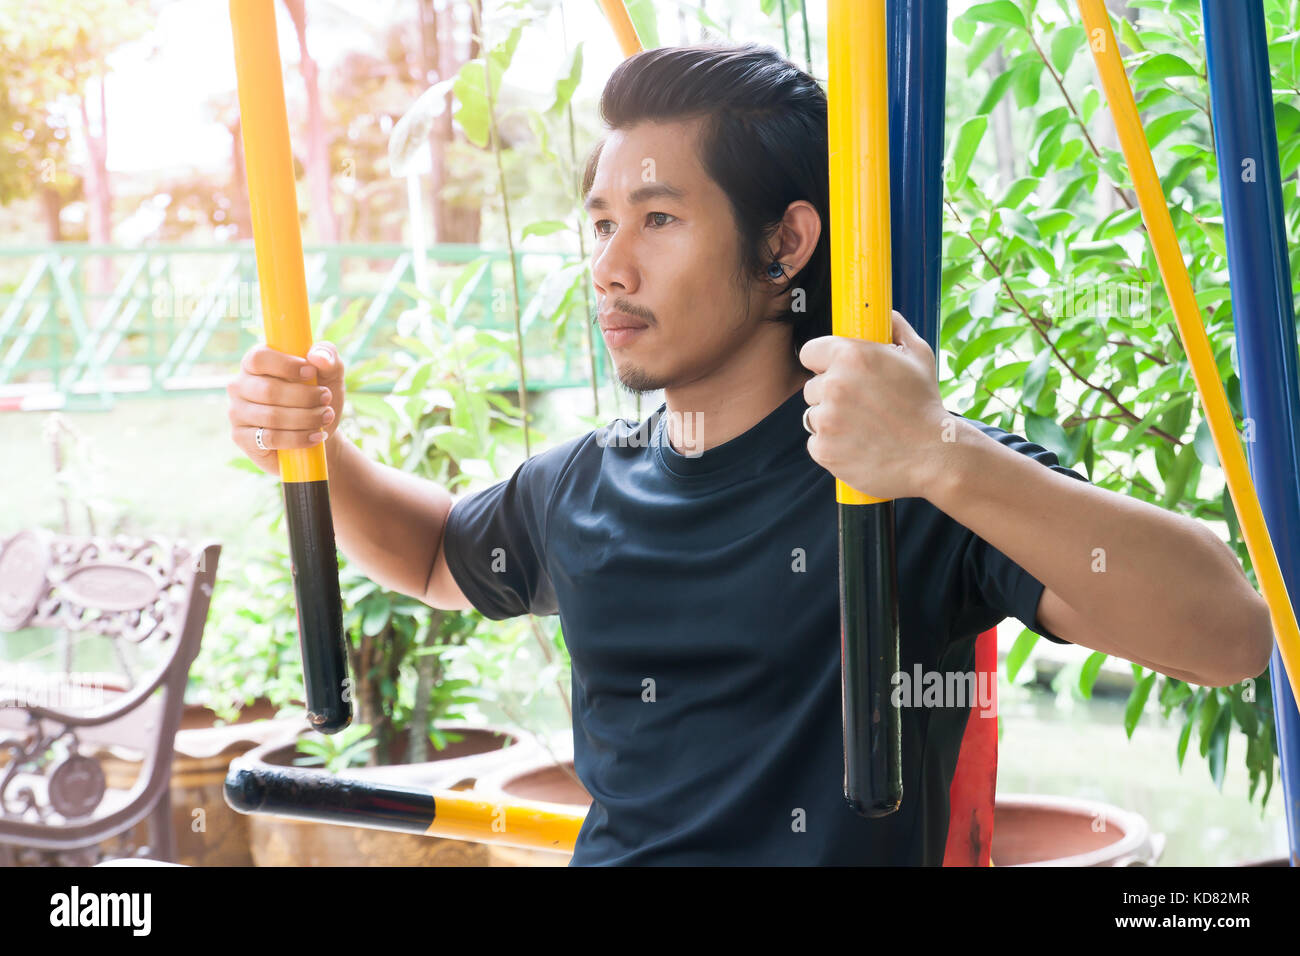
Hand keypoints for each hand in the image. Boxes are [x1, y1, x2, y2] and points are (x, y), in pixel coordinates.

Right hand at [226, 341, 345, 476]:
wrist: (316, 433)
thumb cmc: (318, 396)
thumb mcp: (329, 373)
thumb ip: (328, 356)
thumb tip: (318, 356)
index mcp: (255, 363)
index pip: (259, 358)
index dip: (286, 365)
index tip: (311, 372)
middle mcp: (240, 386)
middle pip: (268, 390)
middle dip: (304, 396)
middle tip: (326, 399)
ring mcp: (238, 412)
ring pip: (272, 417)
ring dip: (306, 418)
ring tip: (326, 417)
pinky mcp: (242, 437)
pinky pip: (270, 439)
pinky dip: (298, 438)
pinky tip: (315, 436)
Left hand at [797, 310, 952, 500]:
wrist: (933, 456)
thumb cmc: (926, 405)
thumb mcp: (919, 356)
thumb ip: (896, 329)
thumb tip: (884, 314)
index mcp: (851, 356)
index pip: (809, 352)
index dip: (822, 362)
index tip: (832, 371)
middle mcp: (833, 385)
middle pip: (812, 387)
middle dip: (830, 394)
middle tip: (860, 405)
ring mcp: (826, 420)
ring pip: (813, 416)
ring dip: (830, 420)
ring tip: (863, 427)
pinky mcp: (824, 449)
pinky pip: (816, 443)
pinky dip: (832, 446)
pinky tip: (858, 445)